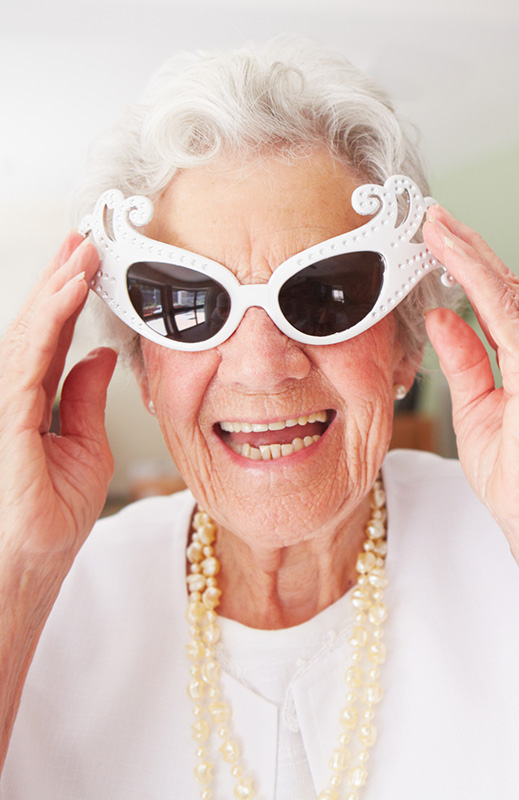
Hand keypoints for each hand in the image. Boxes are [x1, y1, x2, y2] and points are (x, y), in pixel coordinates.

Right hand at [0, 233, 116, 568]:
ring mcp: (5, 403)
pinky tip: (71, 288)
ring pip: (30, 332)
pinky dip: (51, 320)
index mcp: (34, 400)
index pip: (51, 337)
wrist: (29, 566)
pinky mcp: (5, 417)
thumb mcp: (85, 450)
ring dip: (57, 287)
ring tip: (83, 249)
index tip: (87, 260)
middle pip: (37, 325)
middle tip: (84, 236)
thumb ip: (85, 400)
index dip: (68, 297)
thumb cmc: (50, 519)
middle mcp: (14, 394)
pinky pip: (30, 358)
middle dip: (59, 278)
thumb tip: (98, 356)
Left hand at [423, 206, 518, 622]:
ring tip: (437, 225)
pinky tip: (456, 259)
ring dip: (470, 254)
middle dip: (467, 247)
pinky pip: (507, 320)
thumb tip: (442, 318)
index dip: (466, 266)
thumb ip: (463, 361)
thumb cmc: (516, 475)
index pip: (493, 302)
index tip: (436, 238)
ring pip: (507, 293)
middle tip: (432, 215)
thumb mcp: (475, 409)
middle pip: (502, 287)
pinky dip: (480, 284)